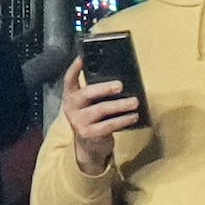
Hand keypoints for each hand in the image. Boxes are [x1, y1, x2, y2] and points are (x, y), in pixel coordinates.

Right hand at [57, 58, 141, 174]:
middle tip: (120, 85)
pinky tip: (133, 116)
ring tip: (134, 102)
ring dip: (120, 105)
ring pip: (101, 109)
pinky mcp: (89, 134)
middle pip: (87, 93)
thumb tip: (120, 80)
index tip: (82, 58)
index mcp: (71, 95)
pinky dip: (123, 120)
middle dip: (104, 87)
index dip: (74, 68)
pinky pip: (108, 125)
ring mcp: (78, 121)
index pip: (69, 79)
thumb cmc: (95, 117)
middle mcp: (71, 107)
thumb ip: (98, 92)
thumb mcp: (92, 103)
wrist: (90, 146)